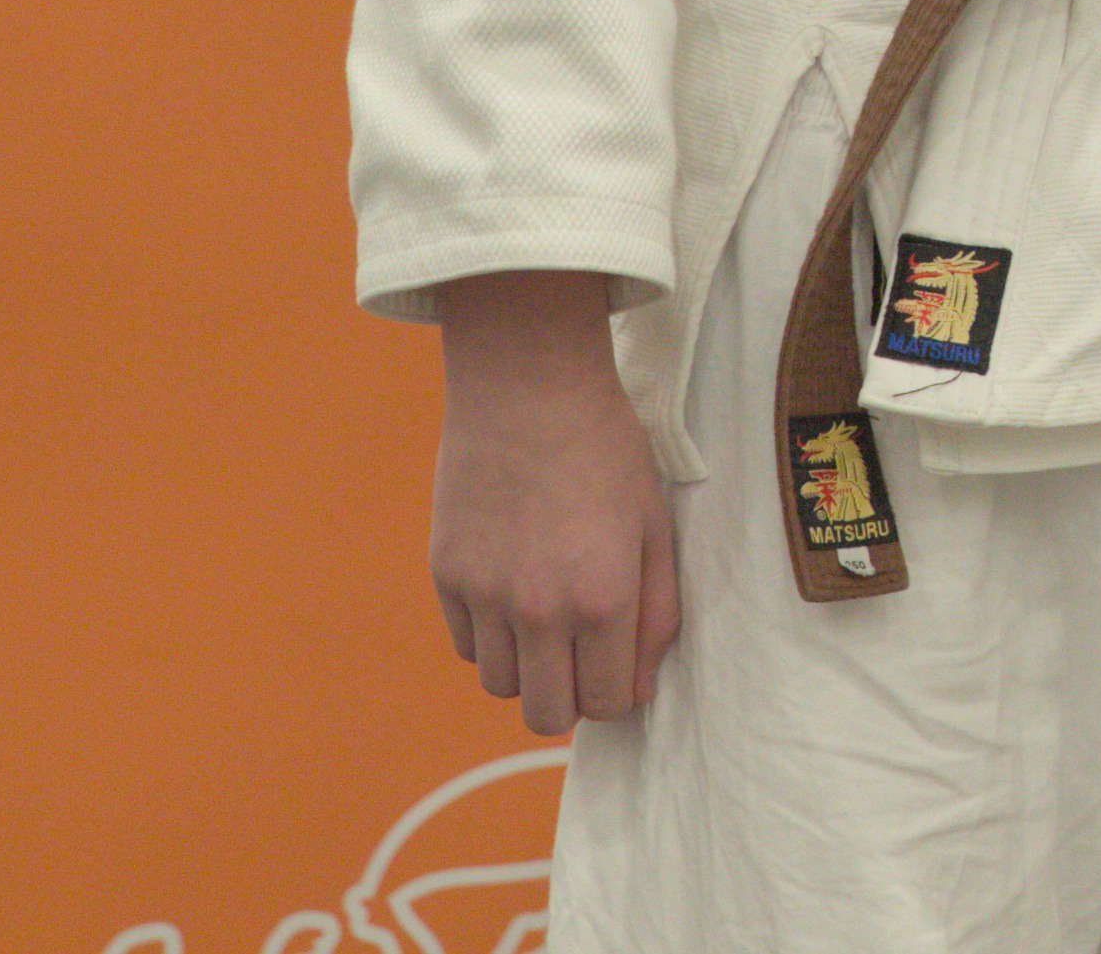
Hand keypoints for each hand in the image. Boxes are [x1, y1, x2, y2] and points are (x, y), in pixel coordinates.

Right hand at [430, 272, 680, 736]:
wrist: (529, 388)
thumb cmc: (606, 449)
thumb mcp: (654, 526)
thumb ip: (656, 614)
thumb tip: (638, 688)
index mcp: (603, 599)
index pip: (604, 703)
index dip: (616, 692)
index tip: (617, 666)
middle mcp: (539, 611)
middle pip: (545, 713)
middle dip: (571, 696)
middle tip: (582, 655)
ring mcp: (484, 597)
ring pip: (500, 685)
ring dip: (528, 667)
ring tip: (548, 617)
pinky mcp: (445, 577)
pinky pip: (468, 644)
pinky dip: (491, 635)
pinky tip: (513, 589)